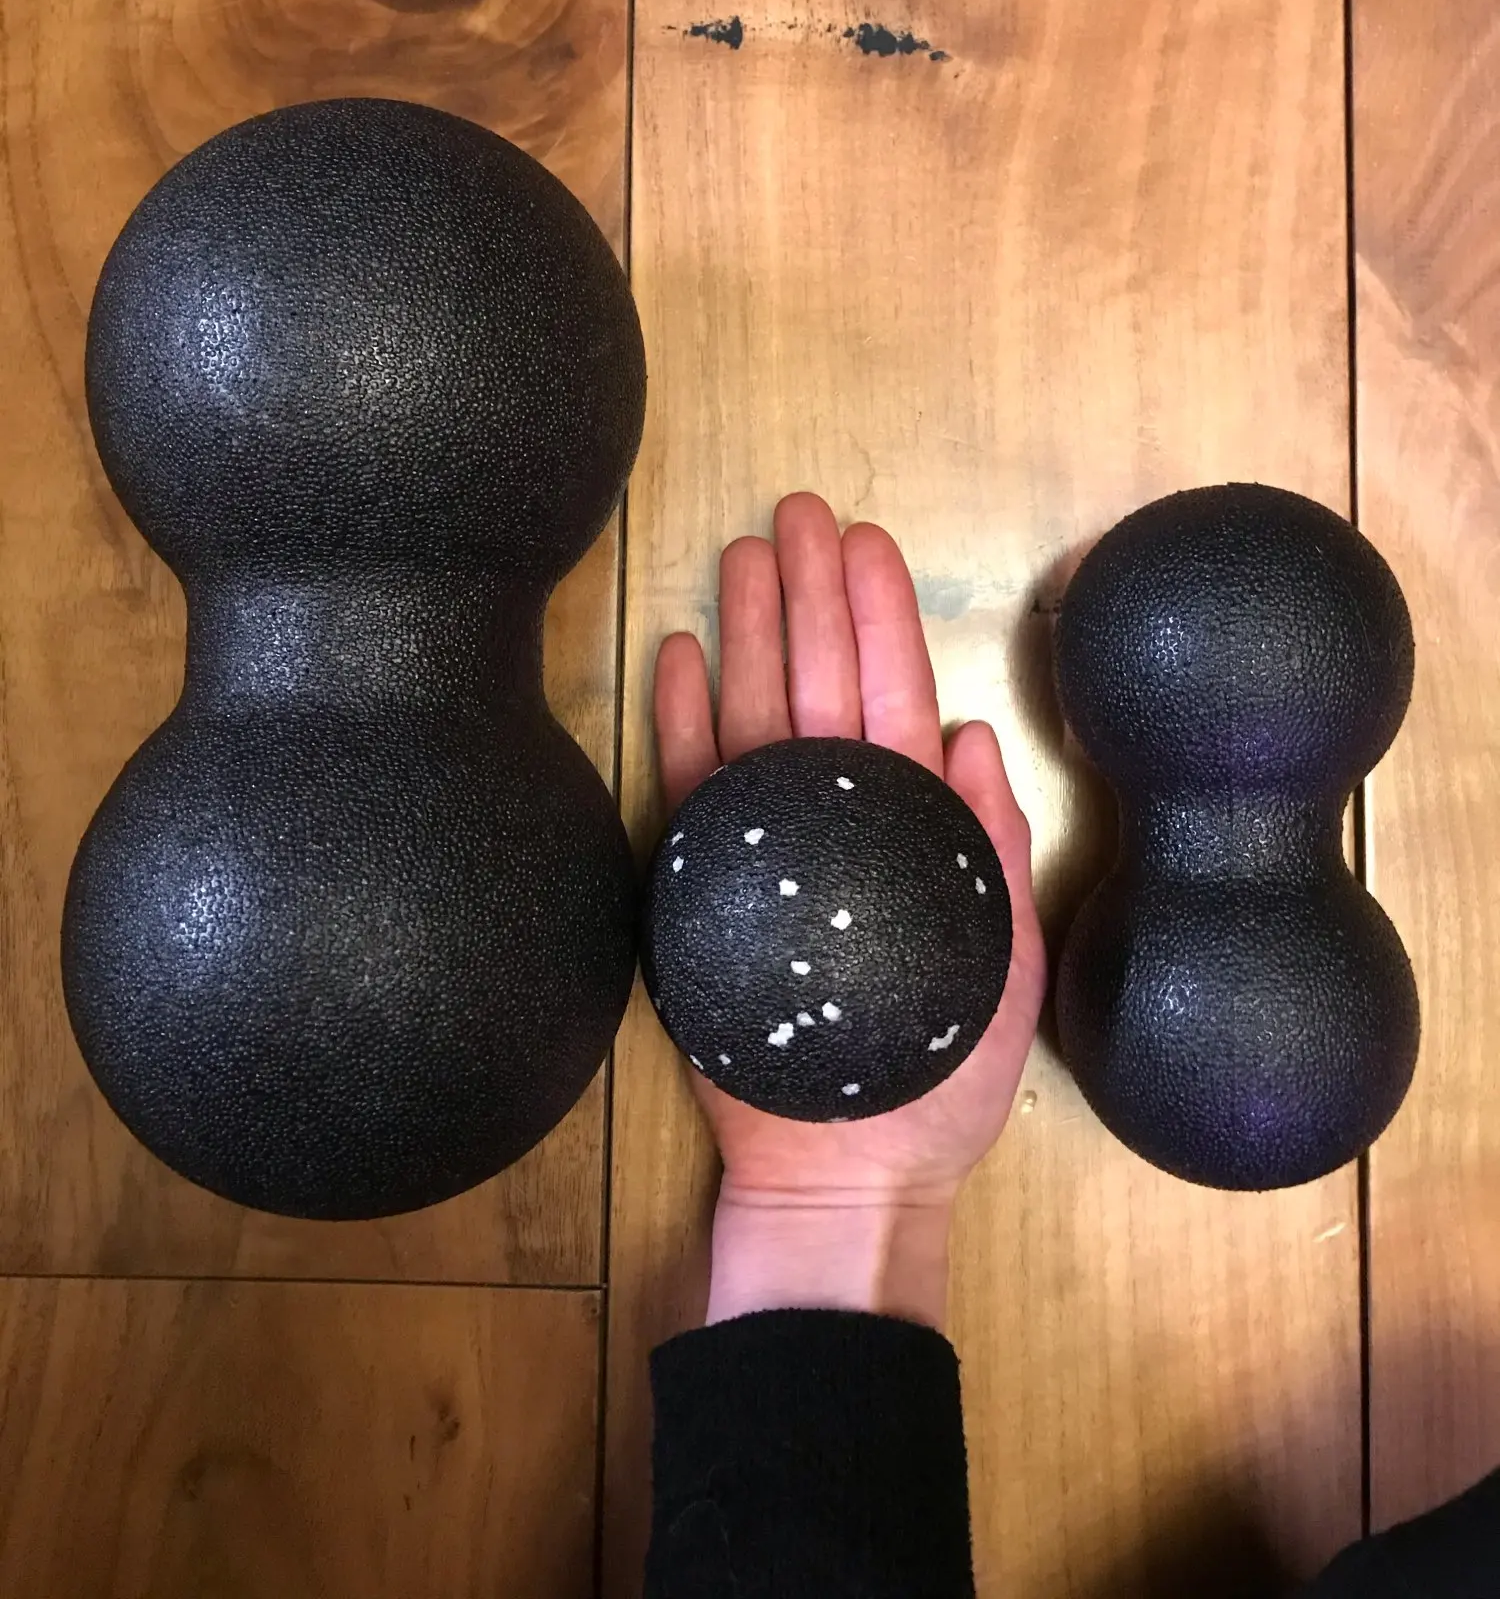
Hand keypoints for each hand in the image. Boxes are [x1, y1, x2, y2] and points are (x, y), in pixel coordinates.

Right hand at [655, 493, 1045, 1327]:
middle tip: (796, 512)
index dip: (880, 613)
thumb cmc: (938, 1074)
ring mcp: (770, 845)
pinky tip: (681, 653)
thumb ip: (989, 846)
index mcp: (914, 822)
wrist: (850, 1172)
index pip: (894, 693)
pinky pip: (691, 787)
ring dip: (748, 632)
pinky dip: (684, 722)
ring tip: (741, 556)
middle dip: (810, 594)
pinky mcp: (709, 883)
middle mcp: (839, 816)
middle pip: (819, 681)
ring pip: (755, 714)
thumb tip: (973, 732)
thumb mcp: (1003, 958)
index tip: (866, 539)